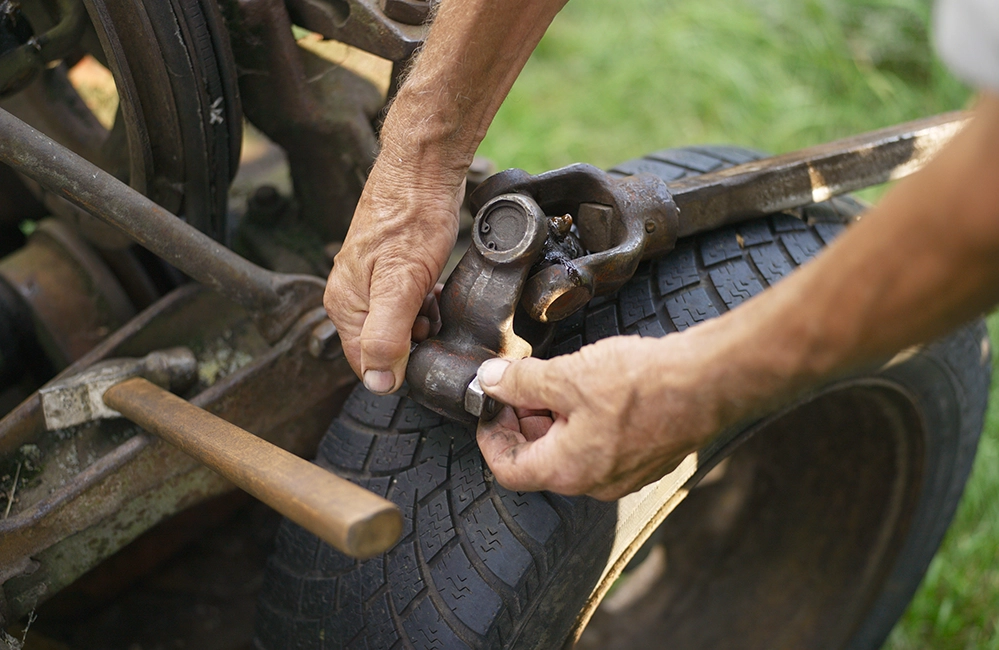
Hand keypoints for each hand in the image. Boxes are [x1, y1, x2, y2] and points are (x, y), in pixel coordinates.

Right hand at [324, 152, 465, 393]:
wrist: (423, 169)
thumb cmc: (411, 218)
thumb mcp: (401, 286)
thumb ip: (386, 336)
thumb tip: (378, 382)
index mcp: (344, 306)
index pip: (366, 365)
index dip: (399, 367)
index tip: (424, 348)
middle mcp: (351, 296)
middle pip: (383, 346)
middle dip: (413, 342)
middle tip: (433, 319)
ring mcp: (369, 281)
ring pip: (398, 325)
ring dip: (421, 322)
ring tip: (435, 300)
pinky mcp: (389, 268)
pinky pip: (406, 303)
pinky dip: (424, 304)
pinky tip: (435, 288)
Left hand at [475, 329, 742, 499]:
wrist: (709, 382)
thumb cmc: (642, 384)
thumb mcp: (566, 376)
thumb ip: (521, 382)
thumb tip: (490, 381)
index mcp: (567, 472)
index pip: (508, 469)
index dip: (490, 435)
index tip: (488, 405)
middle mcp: (594, 484)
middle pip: (538, 460)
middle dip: (522, 421)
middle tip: (520, 384)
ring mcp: (624, 474)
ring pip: (570, 451)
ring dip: (553, 418)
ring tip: (556, 378)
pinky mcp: (646, 457)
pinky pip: (600, 445)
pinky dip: (582, 420)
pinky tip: (590, 385)